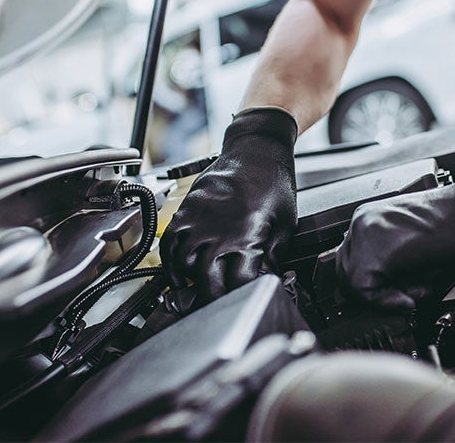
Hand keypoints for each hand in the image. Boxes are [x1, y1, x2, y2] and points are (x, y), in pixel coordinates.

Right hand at [160, 108, 297, 302]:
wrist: (256, 150)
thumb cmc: (274, 183)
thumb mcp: (285, 224)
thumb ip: (273, 256)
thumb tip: (266, 280)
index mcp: (248, 236)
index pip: (238, 284)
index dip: (242, 296)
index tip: (246, 299)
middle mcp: (219, 231)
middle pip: (207, 281)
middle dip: (213, 299)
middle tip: (219, 305)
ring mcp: (198, 220)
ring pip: (183, 266)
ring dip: (191, 283)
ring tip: (200, 290)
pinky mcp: (186, 211)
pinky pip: (169, 244)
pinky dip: (170, 264)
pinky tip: (179, 274)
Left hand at [335, 164, 454, 311]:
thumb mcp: (410, 247)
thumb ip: (387, 265)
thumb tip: (374, 293)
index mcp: (369, 218)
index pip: (349, 259)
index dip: (368, 284)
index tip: (391, 293)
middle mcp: (362, 221)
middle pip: (344, 272)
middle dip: (371, 293)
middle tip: (403, 295)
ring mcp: (366, 234)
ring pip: (353, 283)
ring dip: (383, 297)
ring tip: (414, 289)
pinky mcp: (375, 251)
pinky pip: (365, 291)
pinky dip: (388, 301)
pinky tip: (413, 295)